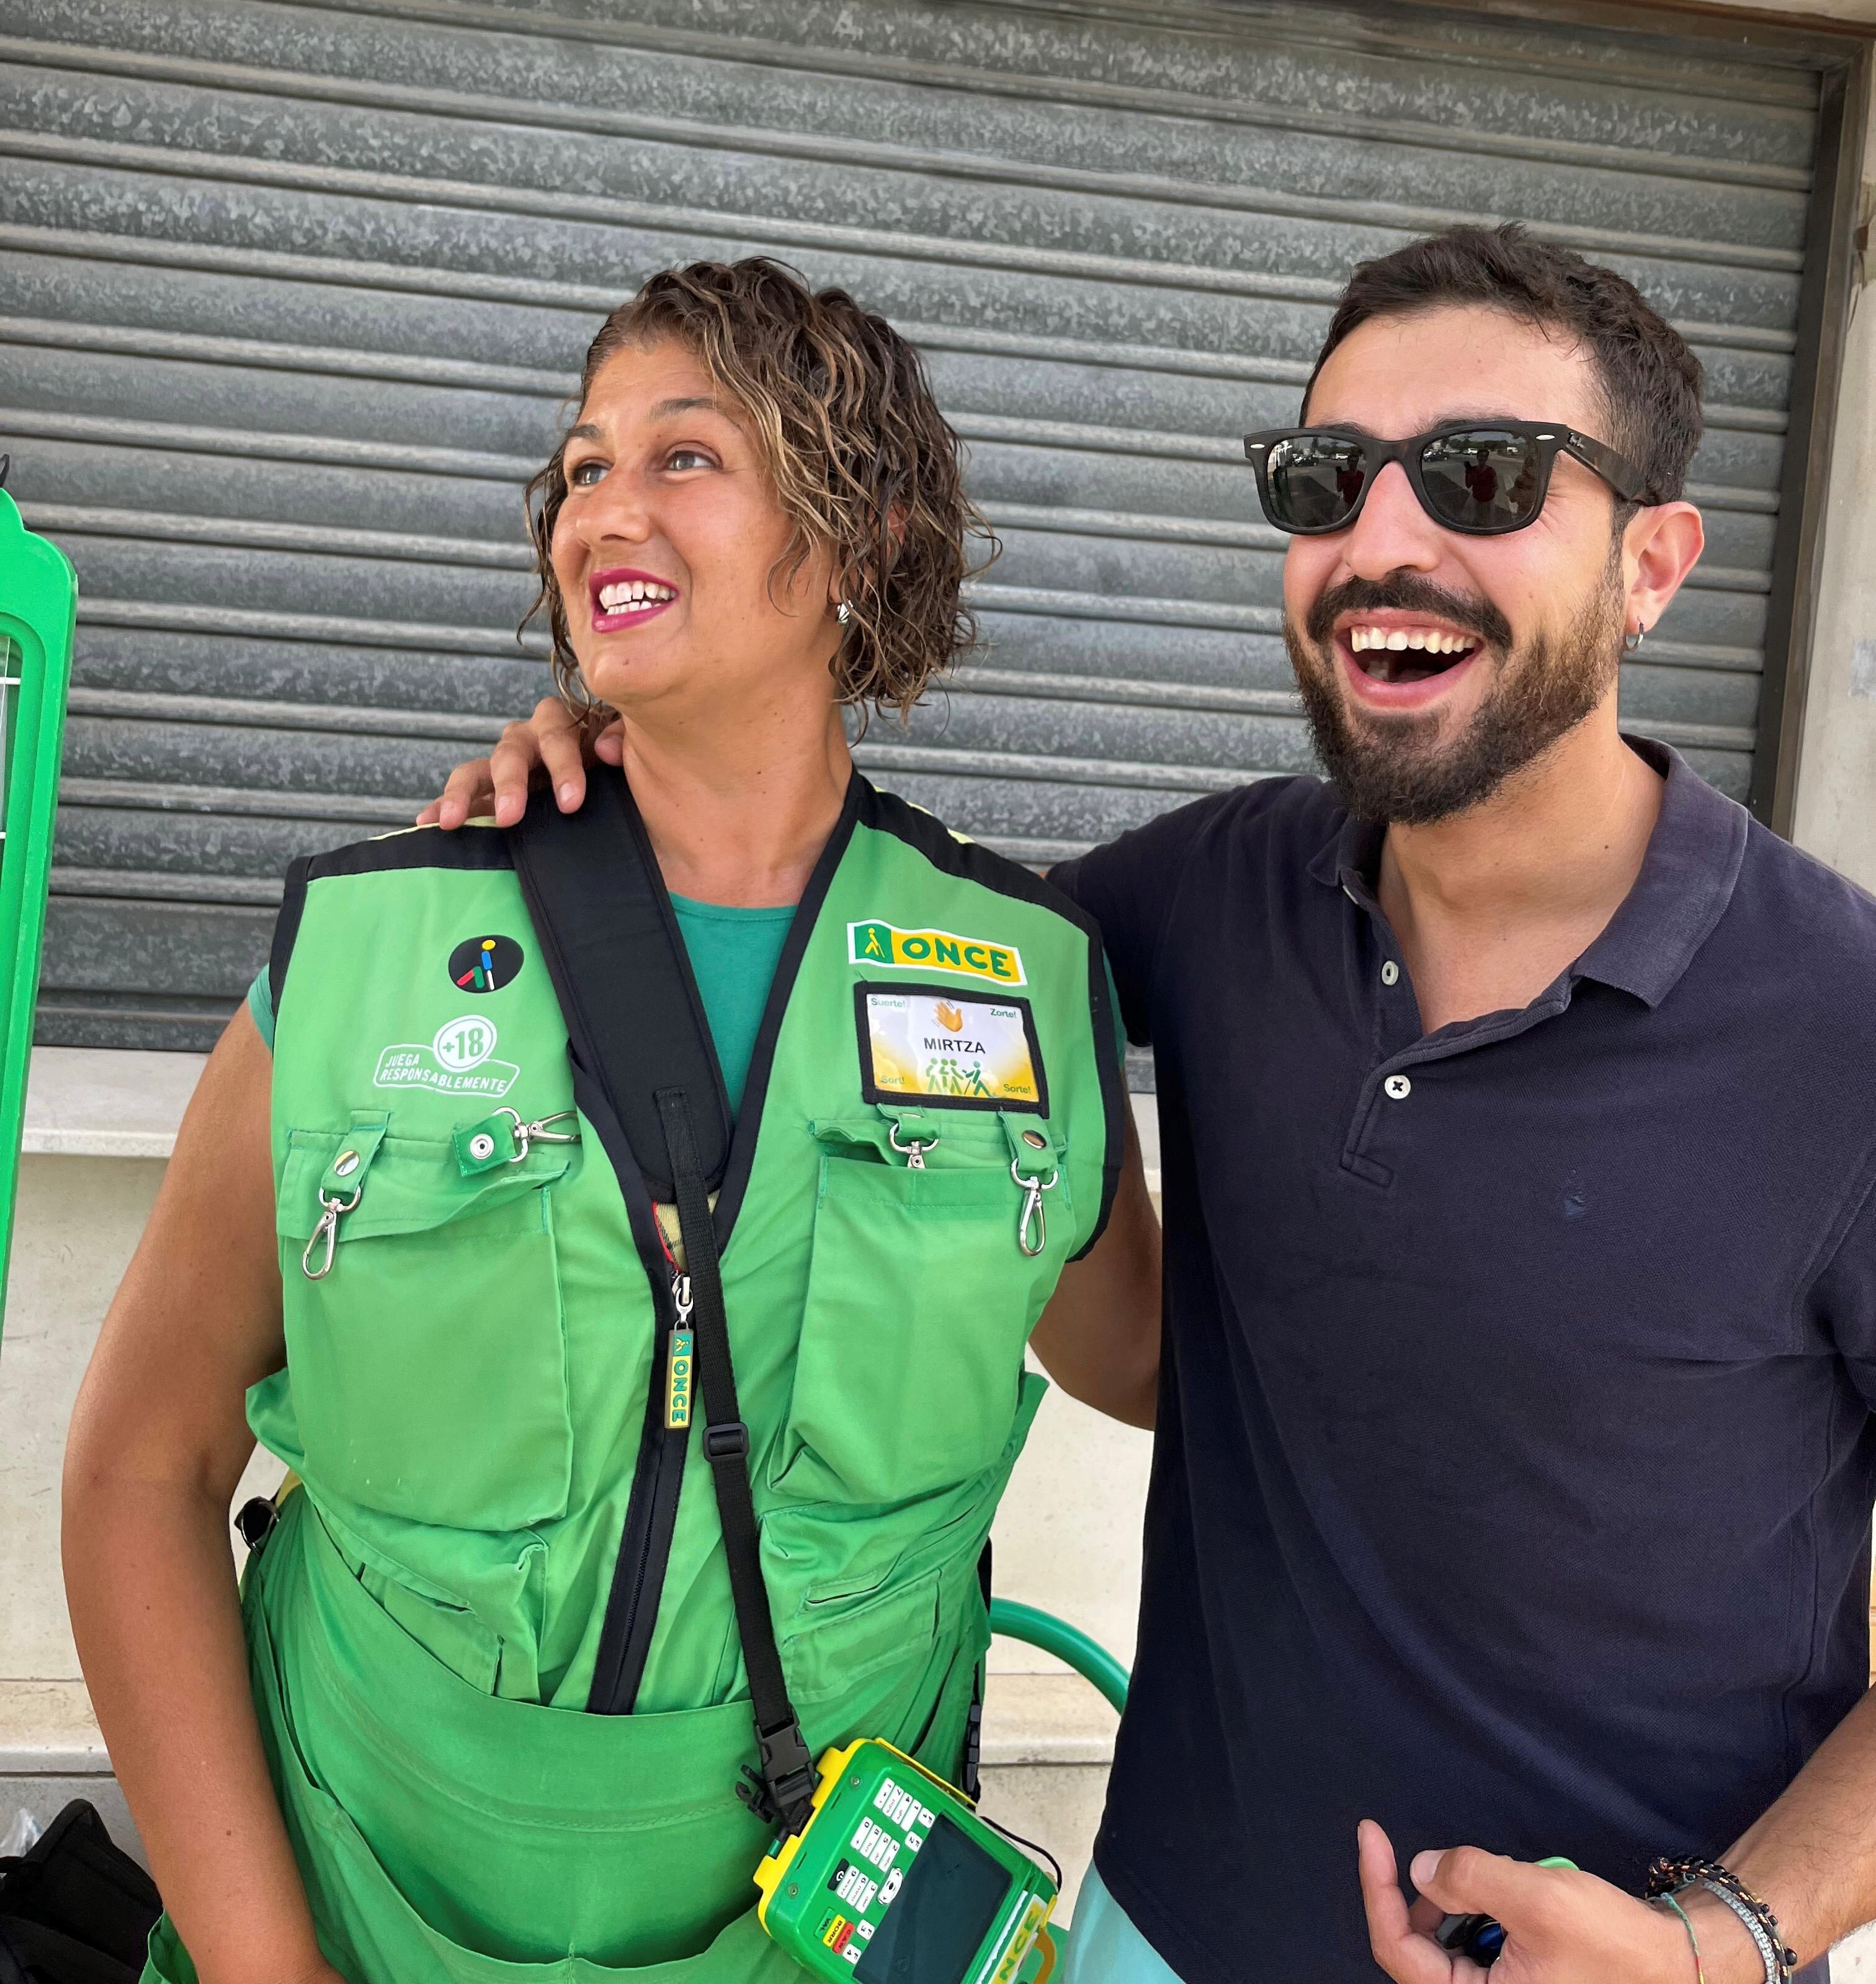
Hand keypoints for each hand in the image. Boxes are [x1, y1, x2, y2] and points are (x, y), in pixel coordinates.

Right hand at [414, 697, 623, 829]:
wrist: (646, 817)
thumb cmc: (640, 781)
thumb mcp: (641, 759)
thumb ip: (627, 740)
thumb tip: (605, 746)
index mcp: (572, 729)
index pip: (559, 733)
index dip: (563, 764)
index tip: (571, 802)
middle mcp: (536, 742)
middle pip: (514, 748)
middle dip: (512, 782)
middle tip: (513, 817)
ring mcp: (511, 768)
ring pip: (481, 768)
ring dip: (465, 792)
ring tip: (452, 820)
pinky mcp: (495, 796)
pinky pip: (466, 796)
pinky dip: (446, 805)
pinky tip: (428, 822)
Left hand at [1356, 1820, 1727, 1983]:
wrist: (1677, 1965)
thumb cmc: (1614, 1943)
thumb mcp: (1538, 1899)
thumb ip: (1470, 1878)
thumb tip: (1422, 1869)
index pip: (1398, 1951)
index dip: (1376, 1889)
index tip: (1370, 1833)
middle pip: (1414, 1955)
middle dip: (1409, 1901)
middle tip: (1407, 1851)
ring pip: (1441, 1954)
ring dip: (1441, 1909)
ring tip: (1467, 1877)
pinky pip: (1470, 1955)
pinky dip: (1469, 1919)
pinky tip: (1493, 1895)